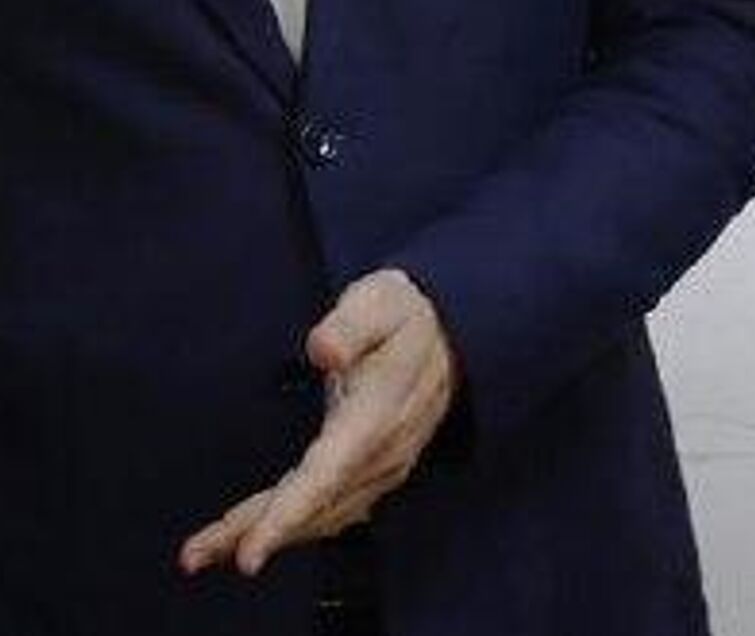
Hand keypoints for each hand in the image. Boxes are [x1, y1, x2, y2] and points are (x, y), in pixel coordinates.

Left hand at [179, 268, 458, 578]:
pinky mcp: (378, 471)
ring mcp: (384, 467)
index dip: (287, 515)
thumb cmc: (405, 313)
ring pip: (321, 513)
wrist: (455, 332)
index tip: (250, 554)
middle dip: (256, 531)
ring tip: (206, 550)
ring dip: (266, 531)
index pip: (327, 473)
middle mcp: (383, 453)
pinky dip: (295, 524)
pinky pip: (334, 509)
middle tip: (194, 556)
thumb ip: (351, 324)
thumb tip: (322, 349)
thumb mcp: (381, 301)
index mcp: (378, 414)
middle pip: (314, 504)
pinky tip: (262, 530)